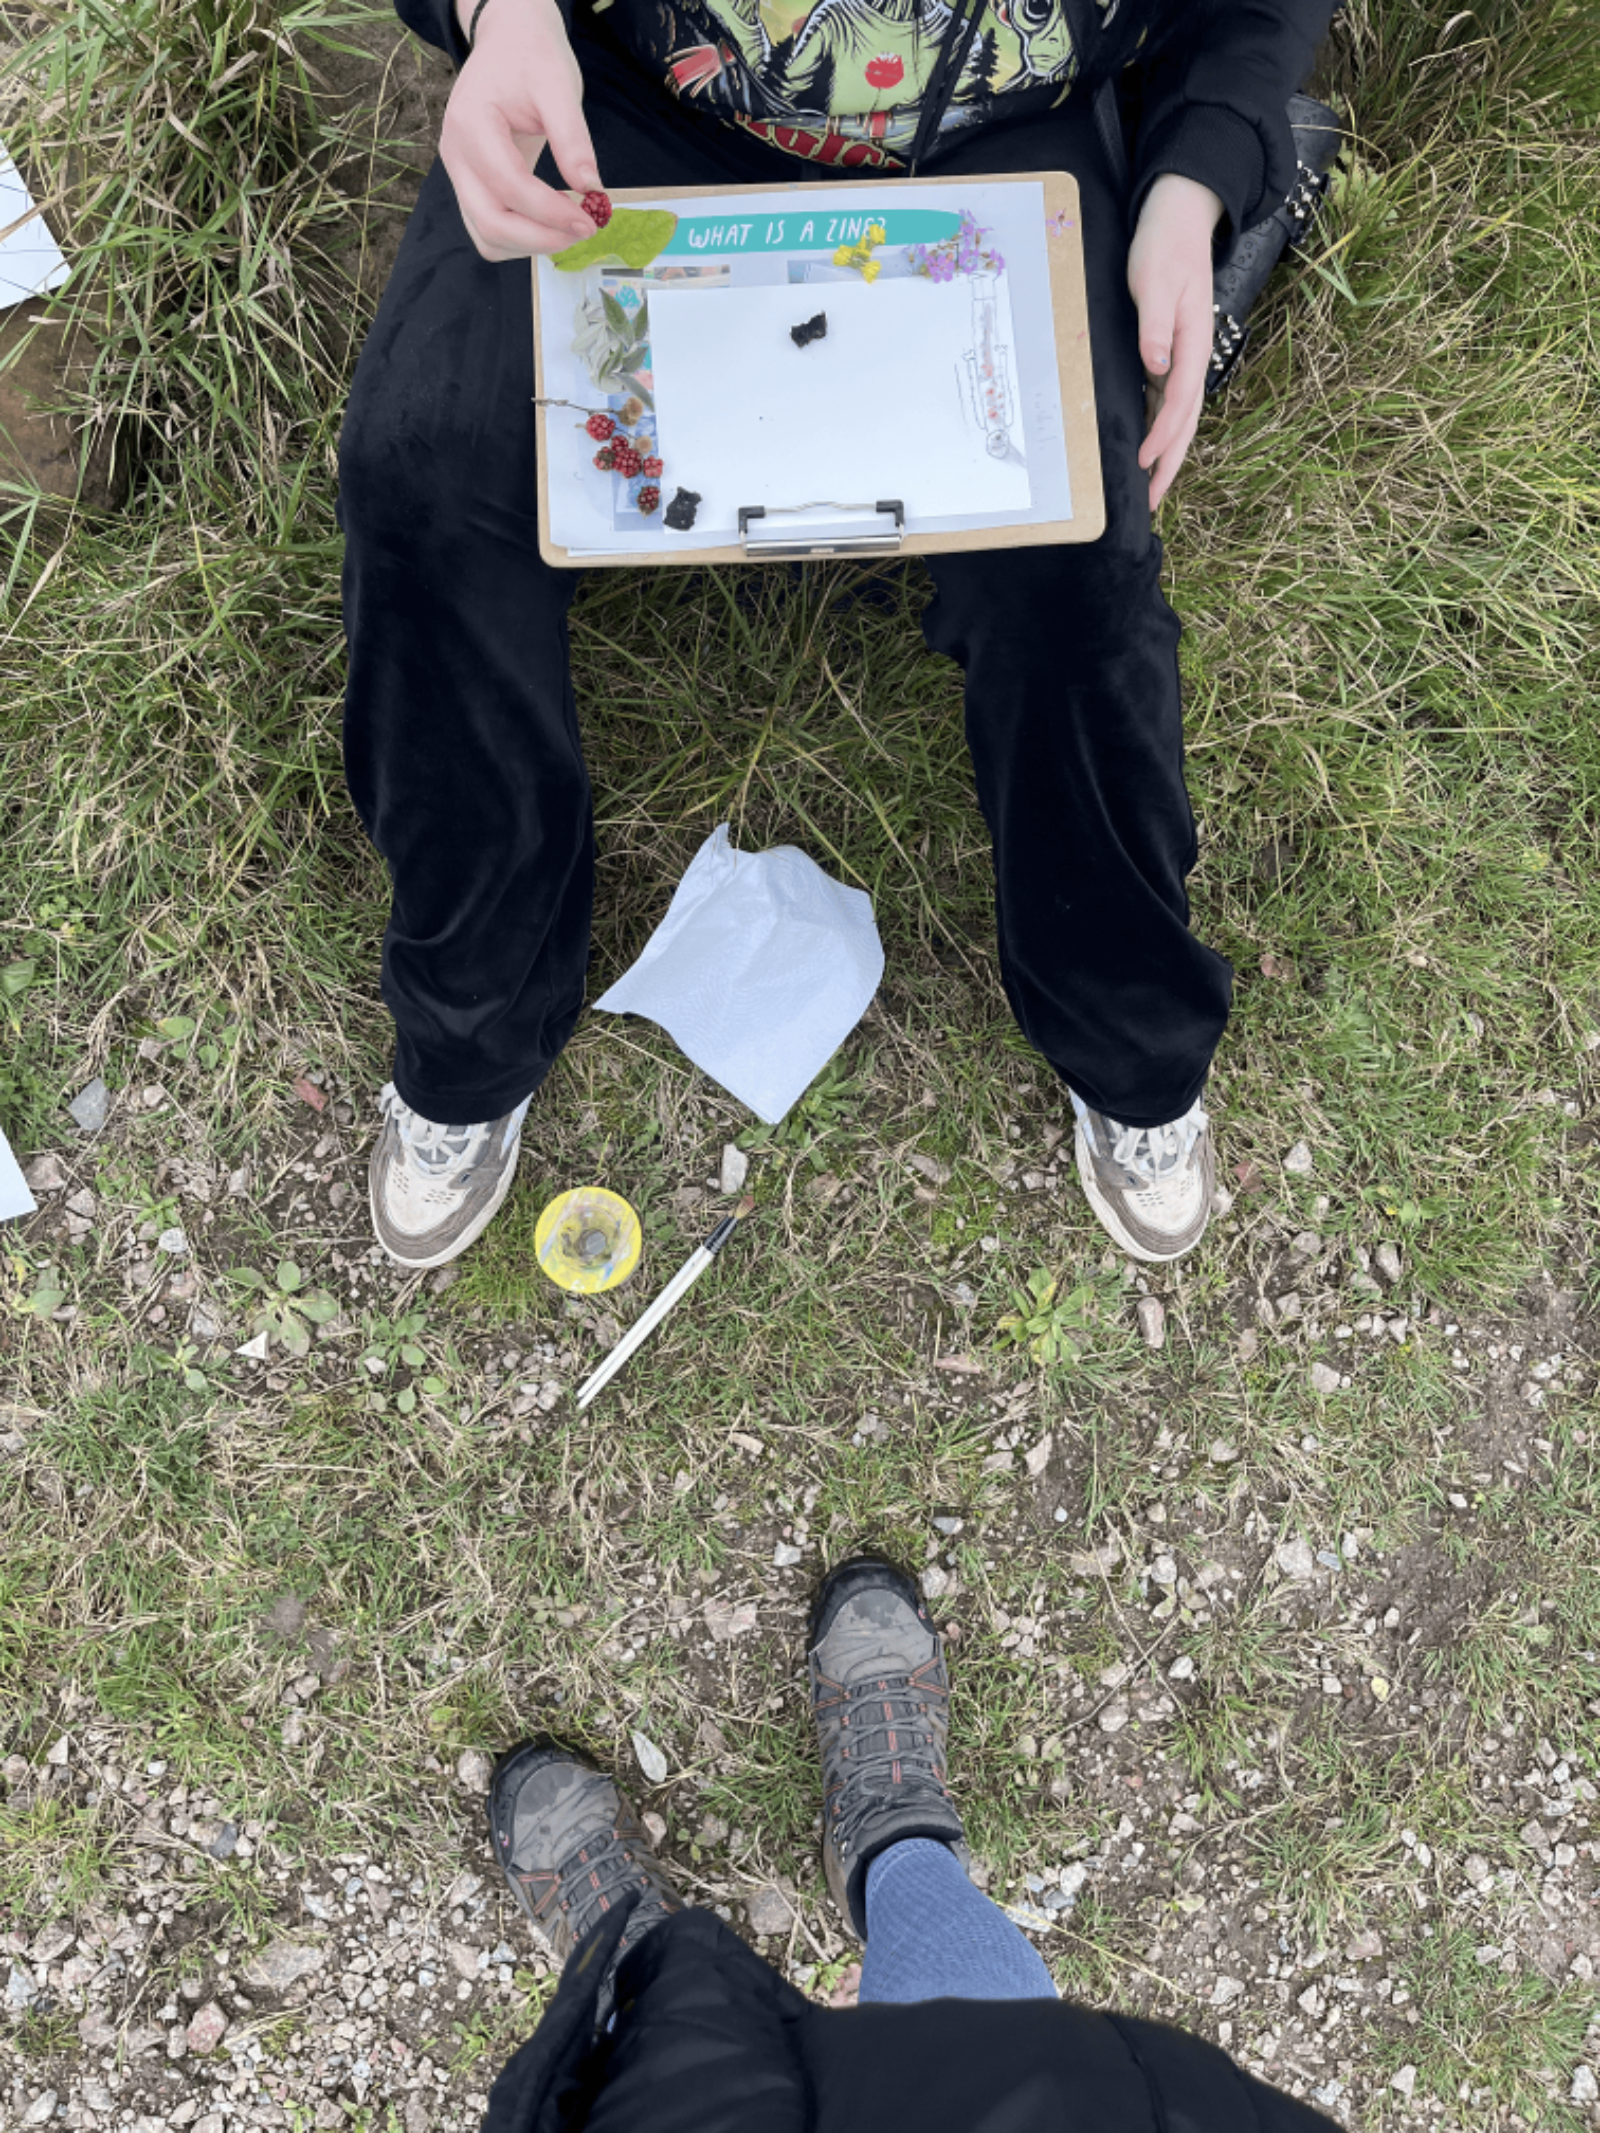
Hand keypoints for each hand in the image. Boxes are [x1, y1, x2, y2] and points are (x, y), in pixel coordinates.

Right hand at [441, 0, 600, 258]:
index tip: (591, 219)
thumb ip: (572, 136)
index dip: (551, 212)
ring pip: (487, 238)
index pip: (509, 186)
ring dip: (531, 245)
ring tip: (569, 227)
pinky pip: (488, 231)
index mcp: (471, 124)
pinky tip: (550, 223)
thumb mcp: (558, 85)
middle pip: (490, 223)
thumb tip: (590, 189)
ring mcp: (459, 175)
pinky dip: (521, 240)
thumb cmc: (530, 58)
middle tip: (584, 230)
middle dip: (541, 238)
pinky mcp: (470, 187)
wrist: (506, 45)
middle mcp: (456, 156)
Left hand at [1125, 173, 1222, 508]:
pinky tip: (1145, 448)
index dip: (1163, 435)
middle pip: (1186, 421)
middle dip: (1170, 463)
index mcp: (1193, 343)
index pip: (1180, 402)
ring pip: (1179, 417)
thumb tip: (1156, 364)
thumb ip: (1156, 322)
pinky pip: (1167, 402)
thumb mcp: (1156, 279)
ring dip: (1167, 453)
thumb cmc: (1165, 246)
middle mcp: (1193, 357)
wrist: (1179, 217)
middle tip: (1152, 501)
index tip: (1145, 461)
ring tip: (1150, 488)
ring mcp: (1184, 358)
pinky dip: (1160, 429)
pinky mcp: (1172, 353)